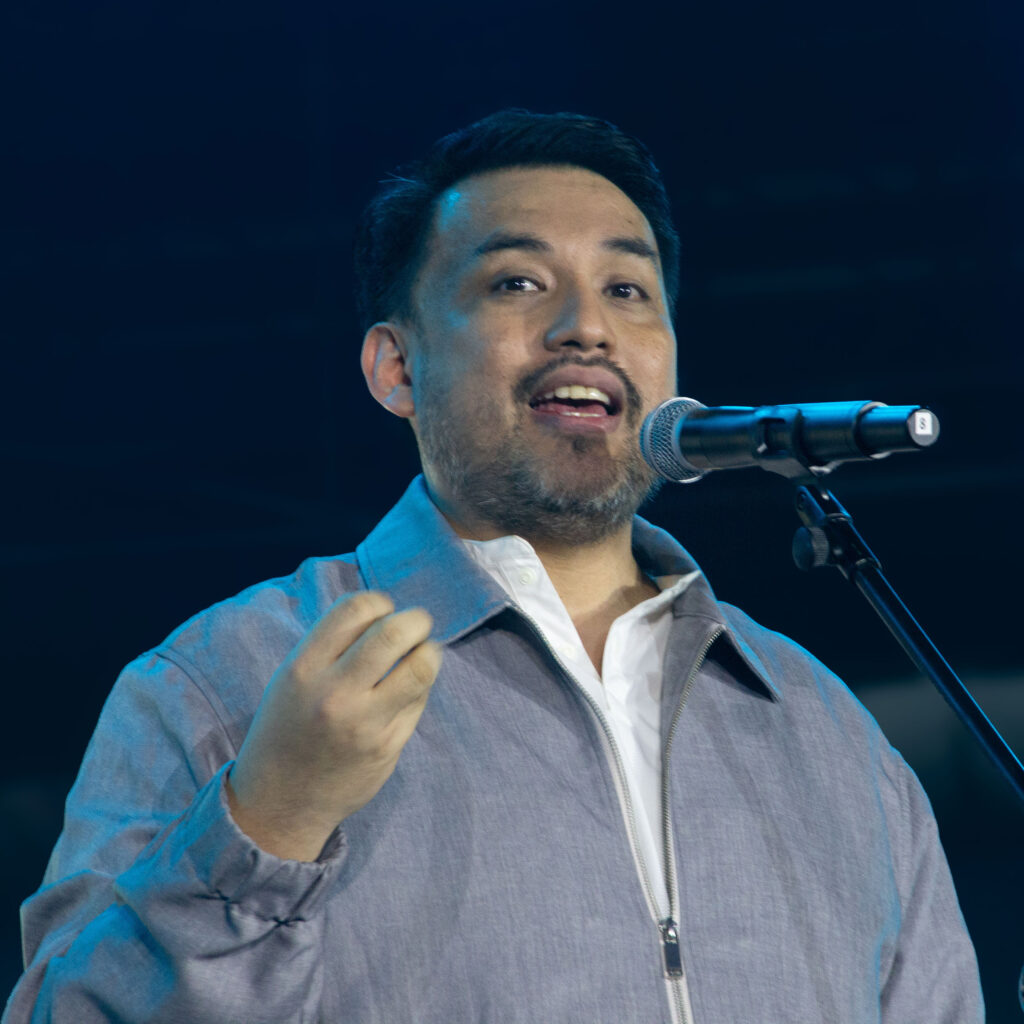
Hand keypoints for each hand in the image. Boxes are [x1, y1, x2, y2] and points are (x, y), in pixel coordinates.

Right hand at [226, 591, 441, 860]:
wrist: (280, 802)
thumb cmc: (289, 728)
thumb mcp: (292, 679)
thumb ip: (332, 646)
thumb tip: (385, 614)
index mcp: (303, 669)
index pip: (355, 609)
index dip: (379, 602)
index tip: (384, 611)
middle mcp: (335, 693)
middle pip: (393, 633)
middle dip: (416, 620)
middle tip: (418, 624)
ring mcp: (364, 723)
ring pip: (420, 666)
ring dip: (429, 650)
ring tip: (423, 651)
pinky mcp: (388, 746)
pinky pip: (418, 701)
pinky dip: (421, 686)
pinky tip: (410, 687)